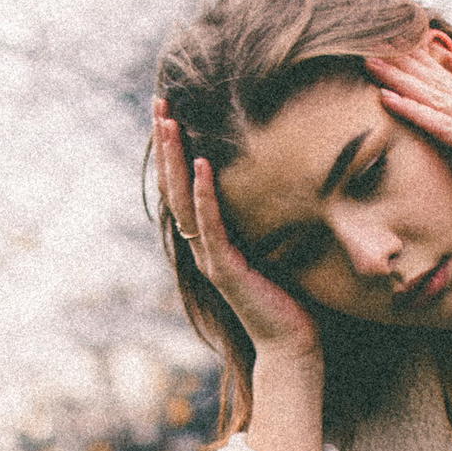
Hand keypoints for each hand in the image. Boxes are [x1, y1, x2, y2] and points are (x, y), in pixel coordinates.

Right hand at [153, 106, 322, 365]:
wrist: (292, 346)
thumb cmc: (289, 301)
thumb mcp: (275, 247)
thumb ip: (266, 220)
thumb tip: (286, 181)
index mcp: (210, 239)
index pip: (183, 186)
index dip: (174, 150)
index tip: (169, 112)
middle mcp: (202, 246)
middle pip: (173, 186)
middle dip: (166, 144)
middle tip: (159, 104)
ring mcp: (210, 258)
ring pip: (183, 201)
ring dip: (175, 160)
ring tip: (169, 124)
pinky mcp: (226, 270)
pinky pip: (211, 226)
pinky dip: (204, 196)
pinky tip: (201, 166)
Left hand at [368, 38, 451, 286]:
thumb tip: (450, 166)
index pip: (448, 91)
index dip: (419, 69)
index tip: (388, 52)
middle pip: (440, 86)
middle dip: (404, 64)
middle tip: (369, 43)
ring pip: (438, 100)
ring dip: (401, 79)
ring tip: (371, 62)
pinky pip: (445, 128)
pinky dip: (414, 111)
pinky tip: (388, 98)